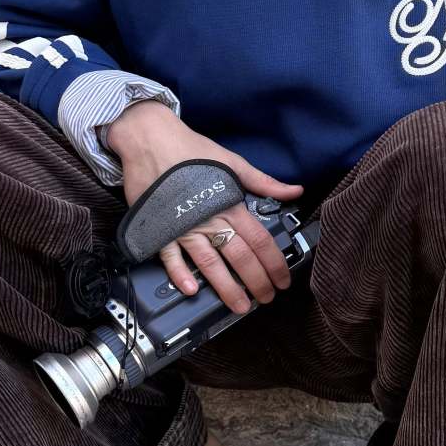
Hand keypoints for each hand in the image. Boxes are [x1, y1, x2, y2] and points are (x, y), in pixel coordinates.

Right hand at [104, 102, 304, 316]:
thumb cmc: (191, 150)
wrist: (150, 140)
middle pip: (240, 257)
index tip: (283, 280)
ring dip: (226, 288)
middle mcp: (210, 219)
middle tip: (265, 299)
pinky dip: (180, 274)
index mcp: (230, 204)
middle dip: (256, 282)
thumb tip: (295, 190)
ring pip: (210, 264)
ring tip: (239, 305)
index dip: (275, 263)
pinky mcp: (160, 229)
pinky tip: (191, 290)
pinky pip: (170, 257)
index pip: (260, 240)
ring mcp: (184, 226)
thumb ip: (263, 182)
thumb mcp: (232, 162)